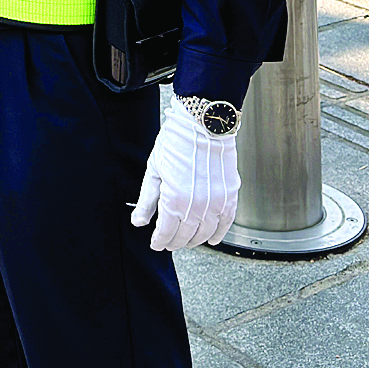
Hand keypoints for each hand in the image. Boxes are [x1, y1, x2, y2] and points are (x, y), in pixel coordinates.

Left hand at [130, 104, 240, 251]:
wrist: (203, 123)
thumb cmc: (177, 141)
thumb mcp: (154, 169)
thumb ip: (147, 200)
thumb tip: (138, 221)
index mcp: (174, 199)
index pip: (166, 232)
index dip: (159, 240)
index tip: (156, 243)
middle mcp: (196, 206)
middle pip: (185, 236)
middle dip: (174, 241)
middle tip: (169, 242)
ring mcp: (216, 203)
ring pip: (205, 234)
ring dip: (194, 240)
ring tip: (186, 240)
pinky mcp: (230, 197)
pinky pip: (225, 224)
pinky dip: (218, 234)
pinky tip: (211, 239)